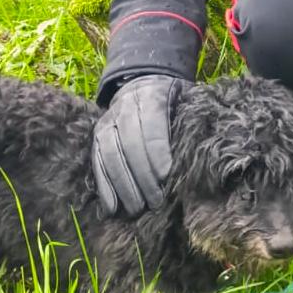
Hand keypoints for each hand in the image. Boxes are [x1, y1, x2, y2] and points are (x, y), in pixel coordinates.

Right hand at [91, 74, 183, 217]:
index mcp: (152, 95)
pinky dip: (104, 186)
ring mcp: (108, 122)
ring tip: (137, 208)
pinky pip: (98, 163)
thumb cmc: (173, 101)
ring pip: (112, 155)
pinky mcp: (97, 137)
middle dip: (143, 175)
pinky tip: (112, 208)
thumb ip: (186, 125)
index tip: (166, 176)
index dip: (157, 151)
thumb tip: (194, 161)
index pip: (152, 124)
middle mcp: (125, 106)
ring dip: (124, 185)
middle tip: (155, 201)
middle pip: (130, 143)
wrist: (143, 84)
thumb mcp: (185, 102)